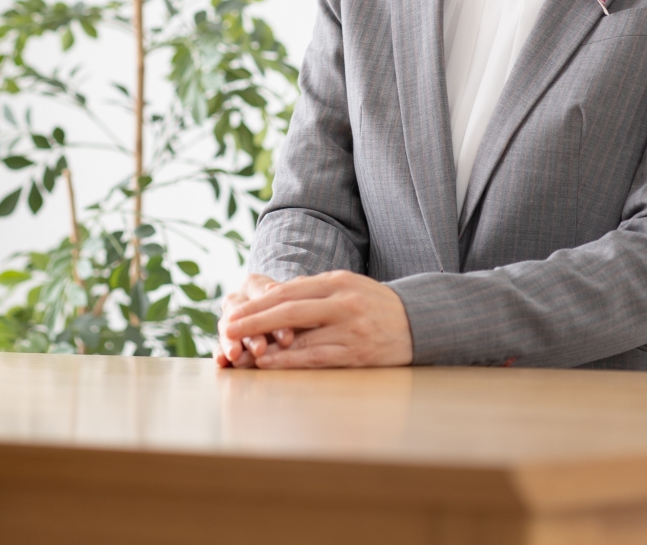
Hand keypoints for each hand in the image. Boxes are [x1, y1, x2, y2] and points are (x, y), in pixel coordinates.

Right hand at [215, 273, 293, 367]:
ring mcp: (228, 318)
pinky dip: (219, 353)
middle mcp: (237, 299)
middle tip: (260, 349)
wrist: (280, 314)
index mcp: (254, 284)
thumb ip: (293, 297)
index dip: (272, 316)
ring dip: (230, 343)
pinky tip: (221, 362)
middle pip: (240, 313)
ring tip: (235, 356)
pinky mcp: (225, 338)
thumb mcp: (296, 298)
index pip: (262, 297)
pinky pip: (219, 345)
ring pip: (226, 329)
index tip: (287, 338)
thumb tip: (285, 289)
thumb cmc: (294, 304)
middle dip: (251, 333)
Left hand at [218, 270, 412, 368]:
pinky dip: (289, 362)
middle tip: (227, 327)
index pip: (289, 292)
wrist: (419, 322)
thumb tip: (274, 296)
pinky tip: (269, 364)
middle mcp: (343, 303)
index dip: (257, 303)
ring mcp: (351, 330)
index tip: (233, 312)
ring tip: (240, 350)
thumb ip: (313, 291)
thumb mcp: (347, 286)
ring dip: (266, 345)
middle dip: (253, 320)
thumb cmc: (374, 305)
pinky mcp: (357, 355)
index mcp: (337, 282)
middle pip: (289, 311)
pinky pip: (316, 359)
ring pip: (300, 338)